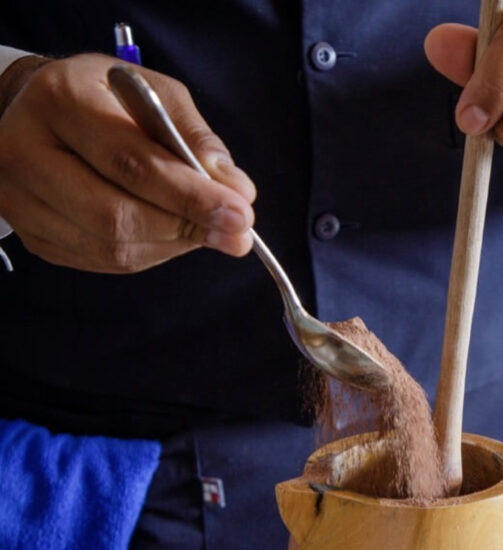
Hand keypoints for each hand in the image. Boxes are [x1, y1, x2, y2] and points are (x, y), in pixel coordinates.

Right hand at [0, 53, 255, 272]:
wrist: (39, 112)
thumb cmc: (103, 100)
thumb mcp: (153, 95)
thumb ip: (196, 139)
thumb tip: (235, 189)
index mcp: (60, 101)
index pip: (131, 163)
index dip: (191, 196)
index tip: (240, 213)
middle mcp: (27, 152)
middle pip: (116, 215)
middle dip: (186, 228)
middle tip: (236, 235)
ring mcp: (22, 200)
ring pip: (111, 247)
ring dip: (171, 245)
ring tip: (203, 229)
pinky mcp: (33, 235)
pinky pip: (102, 261)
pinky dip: (149, 254)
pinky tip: (168, 235)